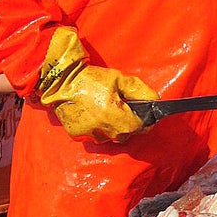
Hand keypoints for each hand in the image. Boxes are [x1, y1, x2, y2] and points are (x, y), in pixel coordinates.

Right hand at [37, 26, 157, 141]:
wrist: (61, 81)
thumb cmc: (92, 78)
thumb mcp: (120, 79)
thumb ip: (140, 91)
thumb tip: (155, 101)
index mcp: (117, 116)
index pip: (140, 127)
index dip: (144, 121)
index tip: (142, 115)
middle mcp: (105, 129)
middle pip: (125, 135)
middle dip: (127, 124)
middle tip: (121, 109)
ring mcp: (90, 134)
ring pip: (110, 137)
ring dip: (112, 128)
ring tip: (106, 111)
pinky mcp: (77, 135)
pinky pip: (94, 136)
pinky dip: (96, 129)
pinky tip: (93, 115)